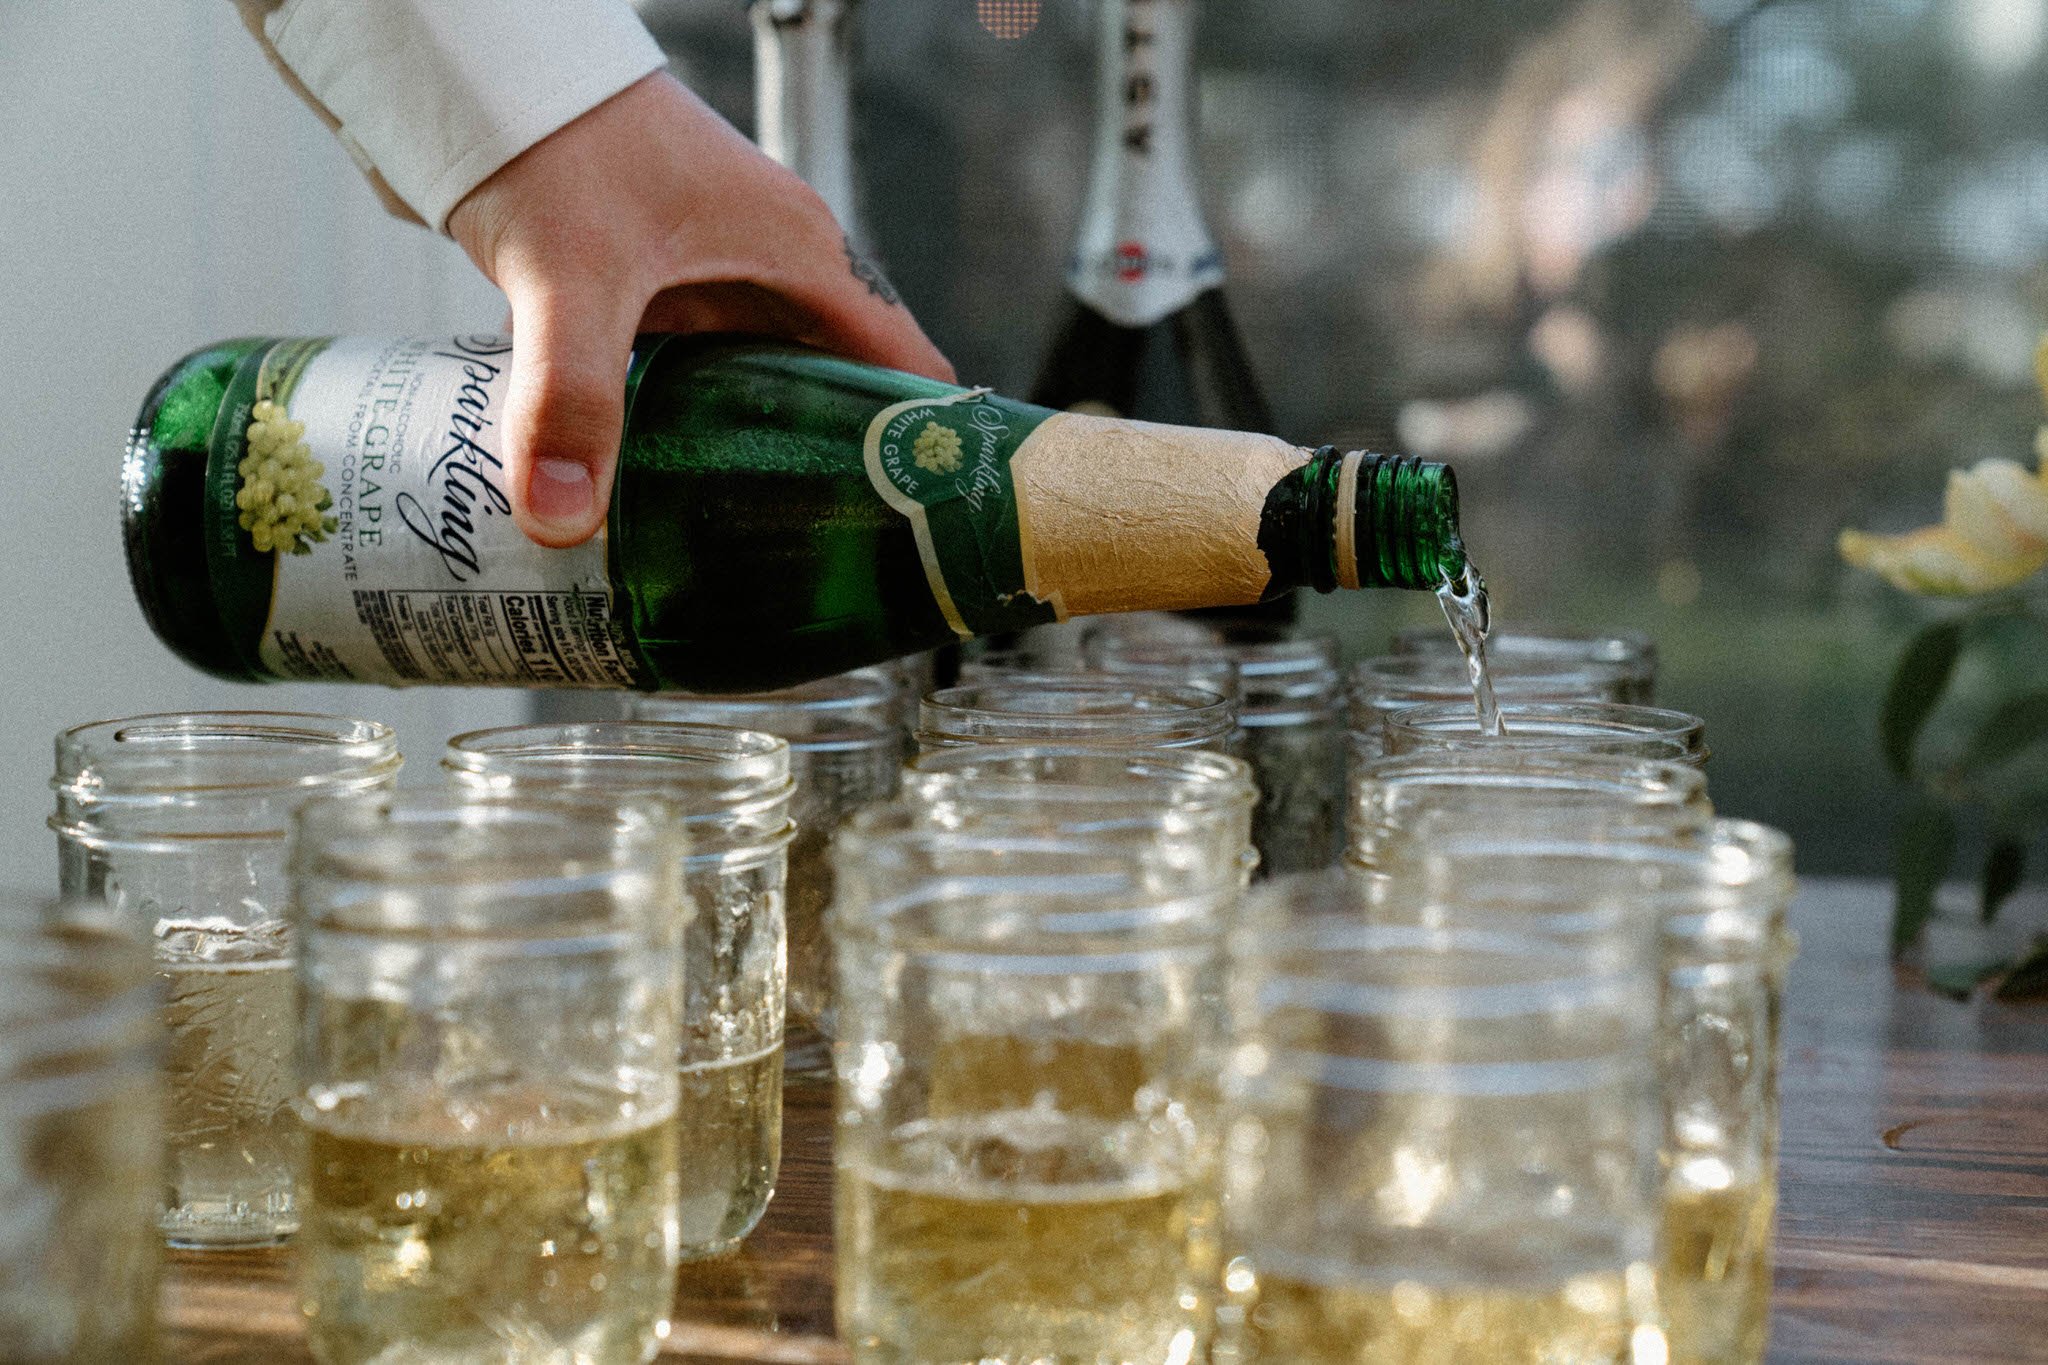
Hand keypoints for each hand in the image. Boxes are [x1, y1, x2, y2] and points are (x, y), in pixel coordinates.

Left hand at [449, 71, 953, 546]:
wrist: (482, 72)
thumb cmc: (556, 135)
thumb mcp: (572, 275)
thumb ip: (571, 397)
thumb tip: (565, 519)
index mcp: (804, 258)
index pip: (906, 370)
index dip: (924, 452)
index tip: (916, 536)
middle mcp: (779, 273)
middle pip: (841, 397)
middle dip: (835, 480)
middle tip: (817, 573)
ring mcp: (722, 282)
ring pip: (768, 396)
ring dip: (759, 463)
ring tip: (747, 555)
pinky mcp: (666, 293)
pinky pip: (703, 381)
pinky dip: (693, 435)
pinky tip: (660, 492)